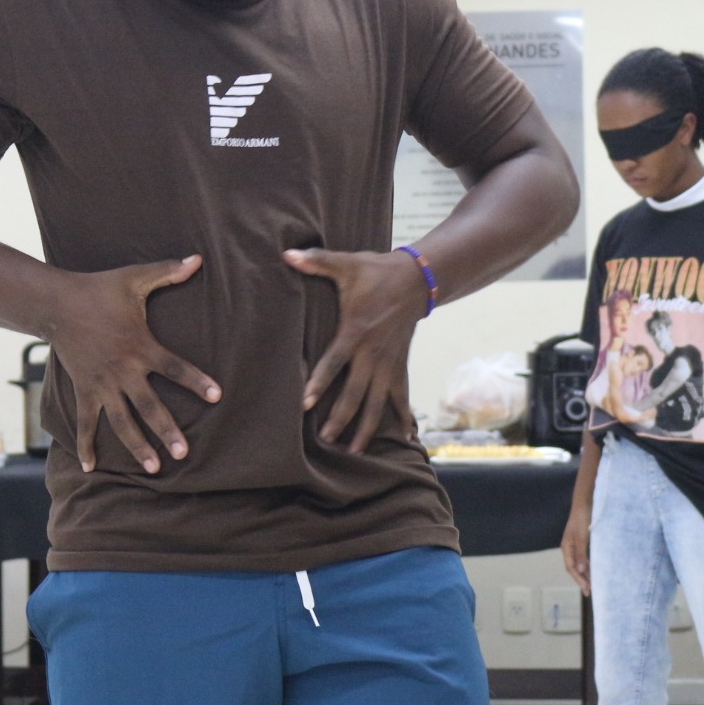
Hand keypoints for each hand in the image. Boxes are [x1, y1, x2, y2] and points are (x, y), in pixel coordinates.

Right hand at [48, 256, 219, 474]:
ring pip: (122, 422)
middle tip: (184, 453)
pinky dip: (87, 445)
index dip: (196, 381)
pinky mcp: (84, 390)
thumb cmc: (99, 289)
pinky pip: (86, 422)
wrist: (56, 303)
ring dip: (137, 446)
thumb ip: (168, 271)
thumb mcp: (135, 278)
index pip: (175, 368)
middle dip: (167, 431)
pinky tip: (91, 466)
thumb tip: (198, 259)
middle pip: (149, 407)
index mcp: (141, 347)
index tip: (217, 396)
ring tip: (154, 468)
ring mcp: (102, 384)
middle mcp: (123, 371)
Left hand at [285, 248, 427, 452]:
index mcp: (355, 332)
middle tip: (326, 439)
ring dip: (366, 427)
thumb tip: (287, 253)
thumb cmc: (375, 272)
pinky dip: (404, 417)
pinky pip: (403, 396)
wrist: (417, 279)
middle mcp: (373, 353)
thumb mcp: (346, 264)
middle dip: (340, 417)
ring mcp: (389, 362)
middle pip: (355, 392)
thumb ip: (316, 261)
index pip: (333, 363)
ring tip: (354, 451)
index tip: (305, 403)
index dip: (319, 383)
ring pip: (377, 402)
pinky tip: (406, 438)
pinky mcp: (400, 365)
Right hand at [561, 511, 591, 595]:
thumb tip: (580, 571)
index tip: (587, 590)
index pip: (571, 568)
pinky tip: (594, 569)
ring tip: (592, 584)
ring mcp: (575, 544)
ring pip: (579, 563)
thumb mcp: (582, 538)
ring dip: (585, 573)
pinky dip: (588, 564)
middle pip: (574, 567)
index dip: (578, 580)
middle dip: (581, 580)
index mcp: (566, 547)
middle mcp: (569, 547)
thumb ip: (581, 554)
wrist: (584, 504)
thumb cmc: (582, 520)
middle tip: (589, 592)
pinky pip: (584, 557)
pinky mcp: (582, 540)